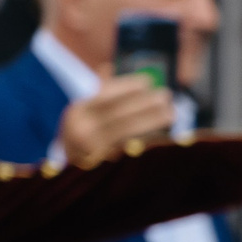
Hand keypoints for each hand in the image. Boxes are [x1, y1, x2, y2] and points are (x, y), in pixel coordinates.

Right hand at [57, 75, 175, 164]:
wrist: (70, 174)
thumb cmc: (83, 136)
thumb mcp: (84, 113)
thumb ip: (99, 93)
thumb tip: (108, 67)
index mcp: (77, 112)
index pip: (105, 96)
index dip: (128, 87)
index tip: (149, 80)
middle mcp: (81, 130)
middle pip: (119, 113)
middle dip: (145, 103)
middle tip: (166, 95)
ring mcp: (93, 150)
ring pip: (127, 132)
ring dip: (152, 121)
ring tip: (171, 113)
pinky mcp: (106, 167)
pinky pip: (130, 150)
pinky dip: (147, 140)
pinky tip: (162, 134)